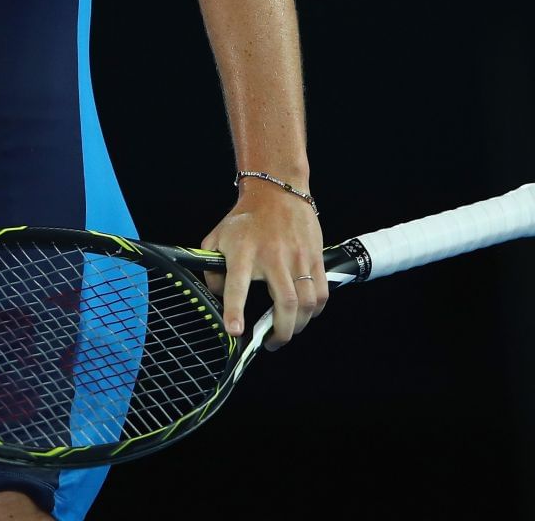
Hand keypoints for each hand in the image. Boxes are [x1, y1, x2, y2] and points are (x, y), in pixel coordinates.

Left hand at [200, 182, 326, 351]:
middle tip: (271, 342)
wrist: (277, 191)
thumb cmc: (245, 219)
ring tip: (287, 331)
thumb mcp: (217, 239)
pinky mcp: (315, 257)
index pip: (236, 286)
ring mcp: (297, 257)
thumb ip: (212, 269)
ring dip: (299, 325)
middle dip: (281, 332)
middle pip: (285, 303)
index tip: (235, 331)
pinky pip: (322, 292)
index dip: (235, 311)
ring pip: (307, 302)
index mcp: (243, 253)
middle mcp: (272, 256)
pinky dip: (315, 310)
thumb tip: (218, 298)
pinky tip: (305, 314)